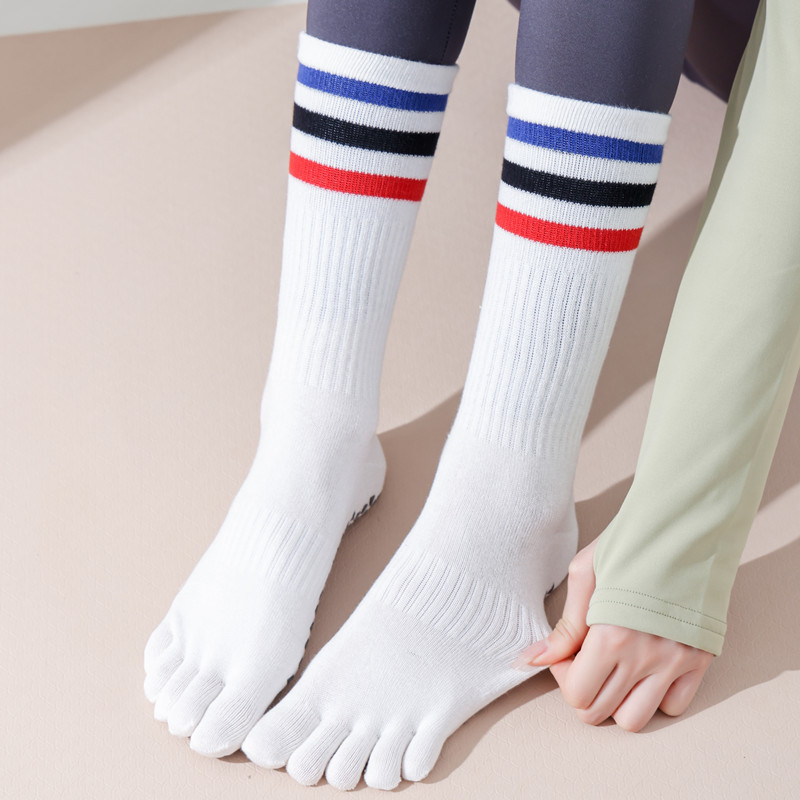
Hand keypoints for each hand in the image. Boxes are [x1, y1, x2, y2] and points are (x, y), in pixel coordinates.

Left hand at [515, 539, 713, 730]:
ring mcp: (675, 663)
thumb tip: (533, 659)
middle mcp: (645, 657)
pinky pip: (674, 707)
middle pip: (600, 712)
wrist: (683, 526)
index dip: (563, 676)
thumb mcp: (585, 575)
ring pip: (635, 720)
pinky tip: (645, 668)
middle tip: (586, 660)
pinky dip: (655, 697)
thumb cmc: (629, 544)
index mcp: (611, 636)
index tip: (567, 652)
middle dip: (584, 690)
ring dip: (617, 700)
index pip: (576, 694)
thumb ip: (564, 627)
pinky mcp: (699, 661)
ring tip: (614, 668)